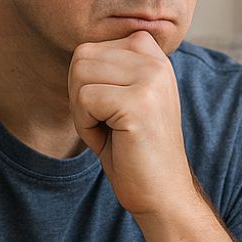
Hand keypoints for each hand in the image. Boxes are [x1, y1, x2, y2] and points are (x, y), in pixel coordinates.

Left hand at [68, 31, 196, 216]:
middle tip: (107, 125)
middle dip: (81, 97)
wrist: (162, 192)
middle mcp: (156, 62)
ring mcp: (150, 80)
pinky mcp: (138, 103)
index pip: (90, 48)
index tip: (111, 111)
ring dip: (82, 112)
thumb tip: (79, 53)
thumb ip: (110, 69)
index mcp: (153, 56)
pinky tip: (111, 141)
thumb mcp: (125, 97)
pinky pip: (84, 100)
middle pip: (81, 58)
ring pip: (80, 76)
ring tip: (111, 132)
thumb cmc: (135, 150)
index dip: (87, 84)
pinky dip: (86, 127)